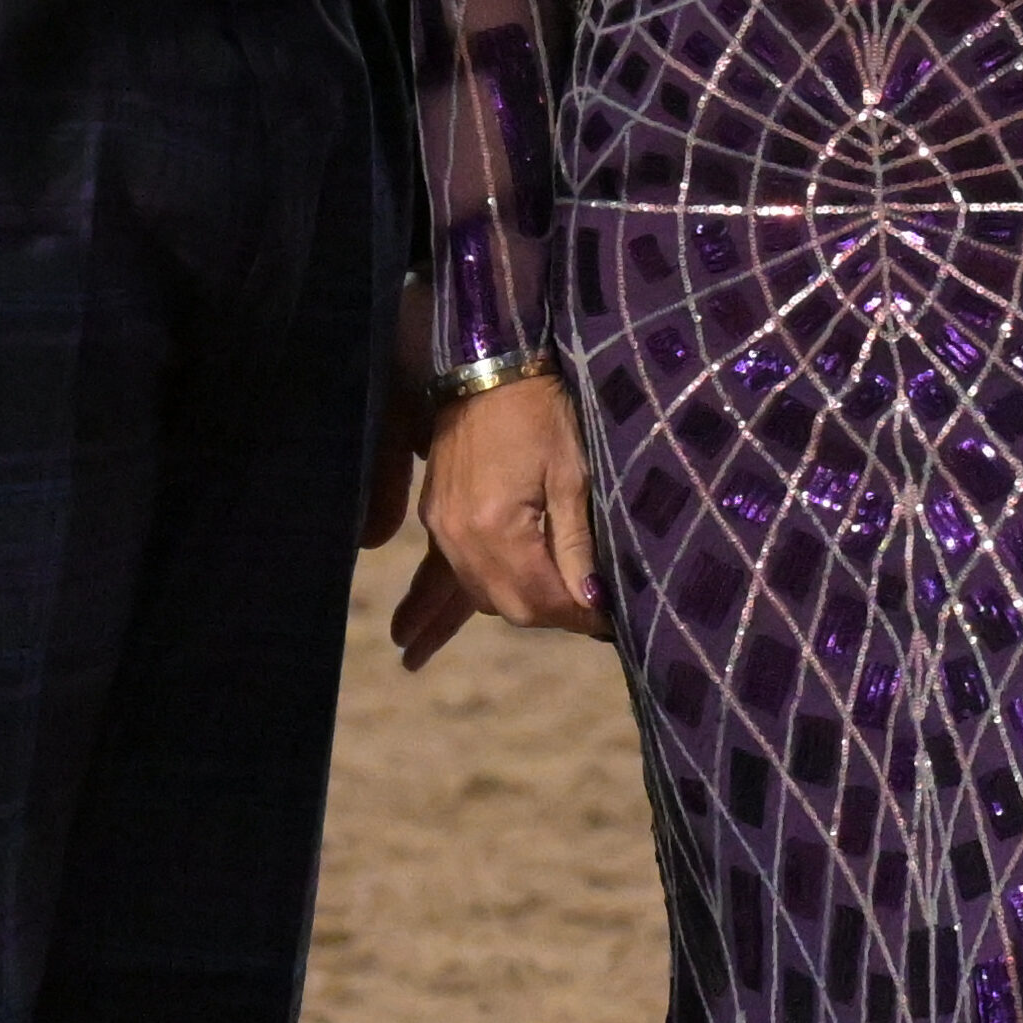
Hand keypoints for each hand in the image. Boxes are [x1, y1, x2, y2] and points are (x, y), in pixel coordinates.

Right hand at [415, 372, 608, 656]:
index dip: (579, 615)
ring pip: (477, 591)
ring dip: (502, 608)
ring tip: (481, 657)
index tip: (612, 623)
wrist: (491, 366)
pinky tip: (410, 640)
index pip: (541, 598)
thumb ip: (576, 546)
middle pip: (507, 603)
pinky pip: (439, 573)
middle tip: (588, 622)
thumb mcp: (574, 476)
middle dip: (547, 614)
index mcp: (497, 529)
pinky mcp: (437, 516)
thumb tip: (591, 604)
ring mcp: (443, 528)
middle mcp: (460, 537)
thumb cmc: (542, 413)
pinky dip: (434, 604)